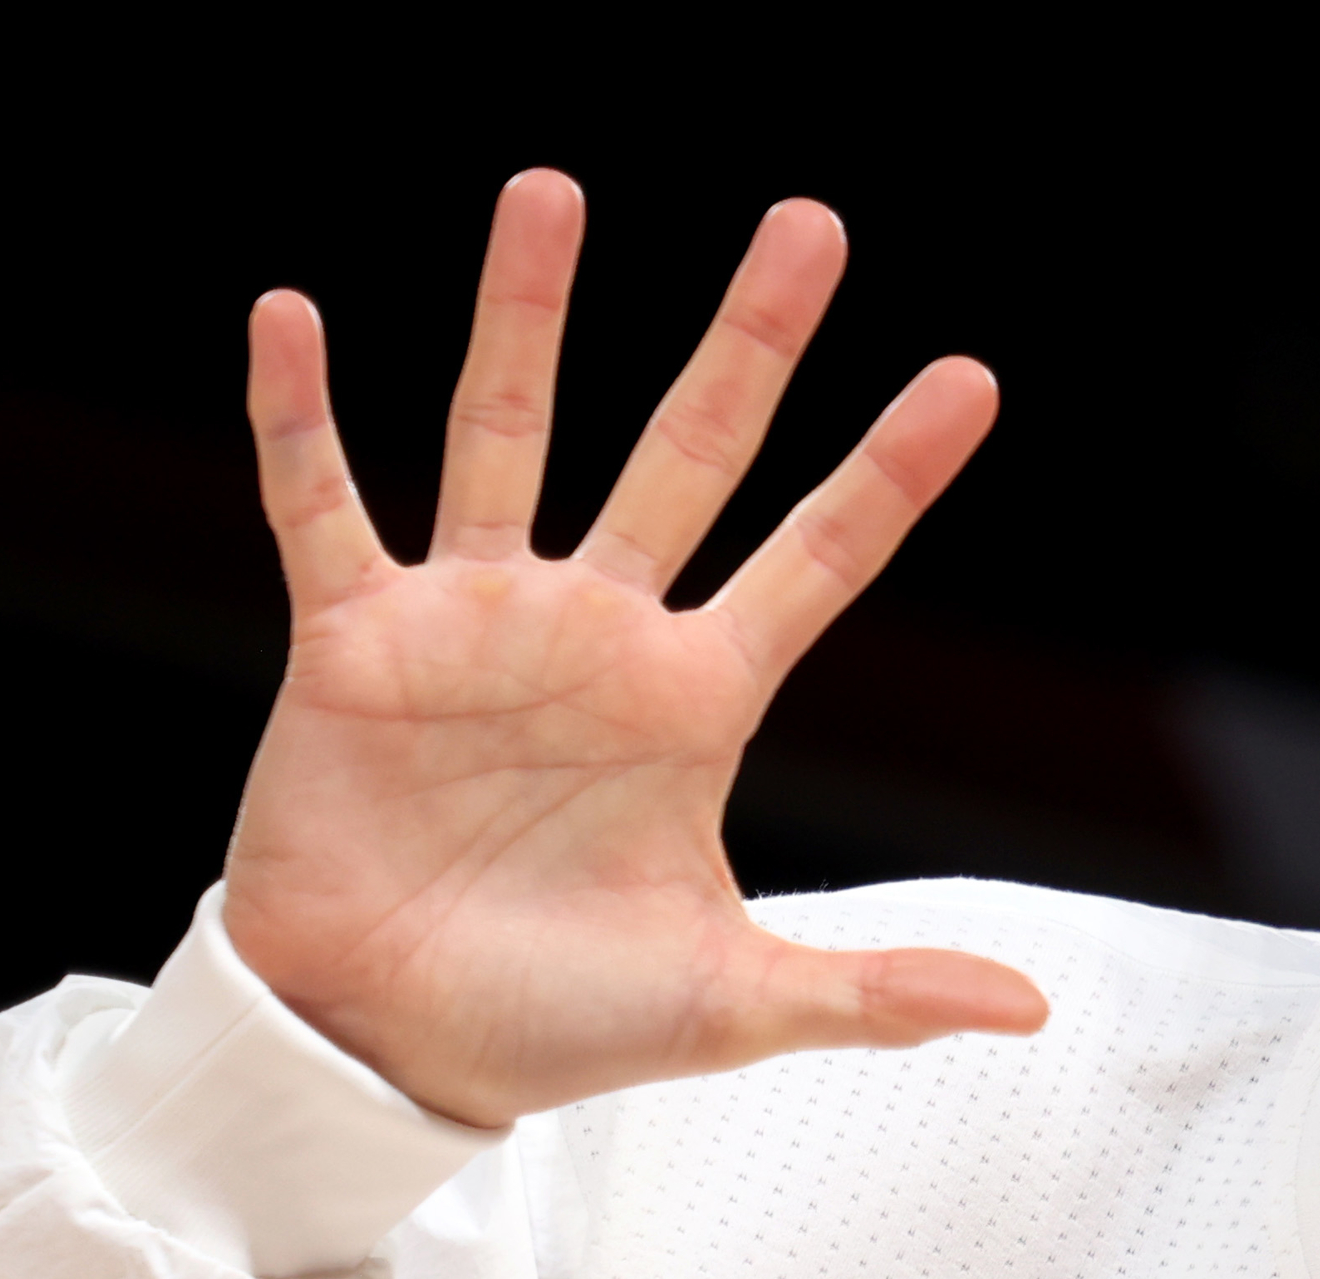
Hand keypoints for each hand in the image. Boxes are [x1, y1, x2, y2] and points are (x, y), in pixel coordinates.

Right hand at [219, 172, 1046, 1125]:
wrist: (387, 1046)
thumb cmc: (557, 1023)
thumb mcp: (732, 1004)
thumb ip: (877, 993)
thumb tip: (1030, 1009)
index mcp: (695, 703)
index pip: (819, 560)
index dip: (890, 474)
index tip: (971, 379)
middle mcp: (596, 634)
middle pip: (689, 453)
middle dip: (750, 343)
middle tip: (813, 223)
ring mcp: (474, 623)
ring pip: (508, 435)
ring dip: (526, 319)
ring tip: (554, 190)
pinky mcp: (355, 643)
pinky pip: (322, 505)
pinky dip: (299, 418)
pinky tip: (288, 317)